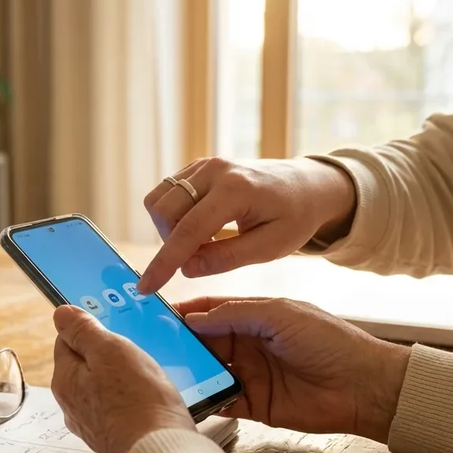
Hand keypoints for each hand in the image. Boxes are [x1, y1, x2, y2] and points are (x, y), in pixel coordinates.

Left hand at [50, 305, 195, 452]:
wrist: (161, 451)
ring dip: (122, 377)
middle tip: (135, 352)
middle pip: (86, 364)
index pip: (67, 340)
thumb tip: (61, 314)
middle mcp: (72, 404)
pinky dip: (131, 398)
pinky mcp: (114, 435)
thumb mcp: (110, 350)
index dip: (91, 329)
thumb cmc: (138, 400)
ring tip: (147, 376)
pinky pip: (119, 406)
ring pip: (104, 386)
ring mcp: (92, 423)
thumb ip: (83, 330)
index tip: (114, 328)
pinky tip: (150, 398)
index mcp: (65, 380)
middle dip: (109, 355)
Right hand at [137, 157, 355, 293]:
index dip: (164, 263)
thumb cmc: (295, 218)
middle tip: (200, 258)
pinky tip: (202, 226)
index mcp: (236, 190)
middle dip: (170, 243)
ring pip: (159, 200)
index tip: (145, 288)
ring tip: (202, 241)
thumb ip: (227, 258)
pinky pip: (167, 192)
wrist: (307, 185)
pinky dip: (174, 216)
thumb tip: (187, 269)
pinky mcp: (198, 167)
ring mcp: (204, 164)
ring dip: (169, 229)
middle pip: (164, 211)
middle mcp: (215, 170)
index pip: (188, 230)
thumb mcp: (270, 247)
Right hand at [177, 297, 410, 443]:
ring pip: (208, 371)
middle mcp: (247, 344)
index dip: (184, 312)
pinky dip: (203, 399)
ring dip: (187, 371)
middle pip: (203, 342)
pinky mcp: (254, 405)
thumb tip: (194, 317)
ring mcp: (249, 375)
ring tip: (158, 372)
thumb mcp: (280, 315)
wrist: (363, 387)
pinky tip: (184, 398)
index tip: (154, 314)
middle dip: (178, 343)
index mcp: (254, 317)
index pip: (210, 311)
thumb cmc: (328, 341)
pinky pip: (221, 400)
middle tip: (148, 346)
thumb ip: (235, 313)